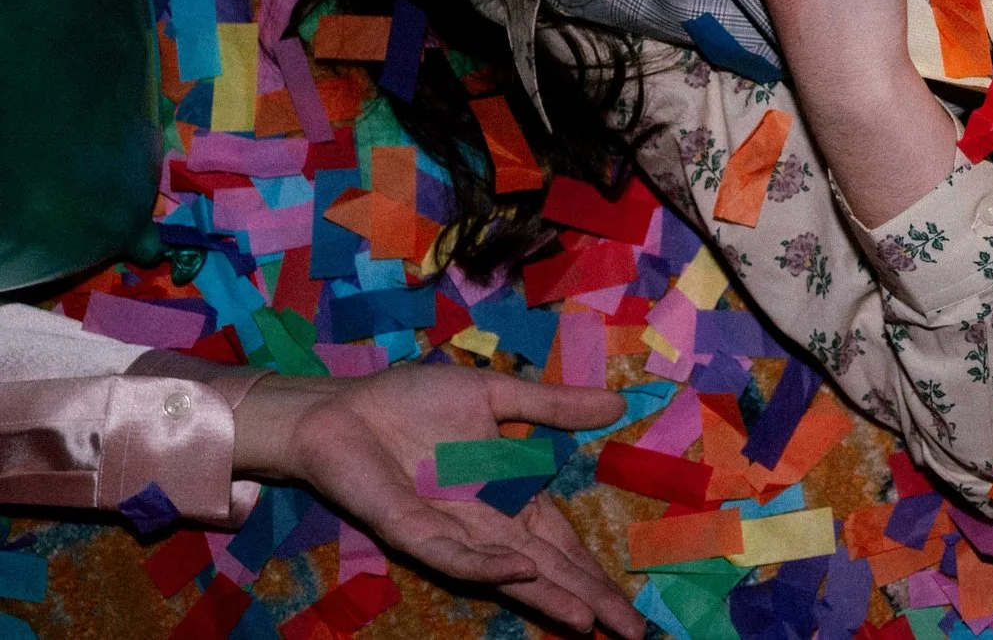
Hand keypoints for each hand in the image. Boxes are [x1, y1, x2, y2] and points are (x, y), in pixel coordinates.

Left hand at [231, 366, 640, 635]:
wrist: (341, 406)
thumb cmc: (411, 402)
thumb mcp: (496, 395)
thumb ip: (552, 407)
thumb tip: (619, 406)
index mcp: (508, 495)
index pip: (562, 543)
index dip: (595, 573)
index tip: (630, 611)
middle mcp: (484, 523)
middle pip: (546, 567)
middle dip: (588, 598)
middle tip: (633, 633)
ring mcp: (448, 530)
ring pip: (506, 572)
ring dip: (546, 595)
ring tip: (586, 620)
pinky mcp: (408, 527)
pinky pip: (451, 552)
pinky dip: (487, 564)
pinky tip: (523, 569)